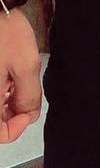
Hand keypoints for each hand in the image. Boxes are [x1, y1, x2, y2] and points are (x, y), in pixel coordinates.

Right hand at [1, 10, 41, 142]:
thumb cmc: (3, 32)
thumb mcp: (26, 65)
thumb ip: (29, 96)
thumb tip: (30, 116)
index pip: (0, 135)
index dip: (18, 127)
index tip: (28, 111)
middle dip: (12, 110)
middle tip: (23, 89)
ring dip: (6, 99)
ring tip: (14, 76)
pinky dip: (1, 88)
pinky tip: (6, 71)